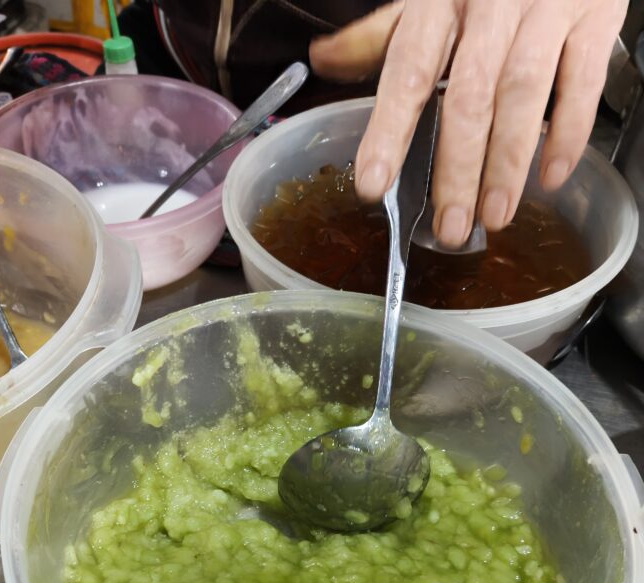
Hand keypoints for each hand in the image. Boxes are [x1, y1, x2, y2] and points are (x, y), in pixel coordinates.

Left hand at [310, 0, 626, 247]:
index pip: (406, 72)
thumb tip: (323, 60)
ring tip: (496, 216)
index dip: (388, 132)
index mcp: (438, 2)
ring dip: (507, 164)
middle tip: (450, 228)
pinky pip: (581, 81)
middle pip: (468, 97)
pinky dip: (567, 134)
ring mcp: (545, 9)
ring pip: (522, 94)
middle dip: (457, 171)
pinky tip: (550, 177)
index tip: (373, 184)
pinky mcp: (593, 17)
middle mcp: (490, 5)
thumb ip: (380, 35)